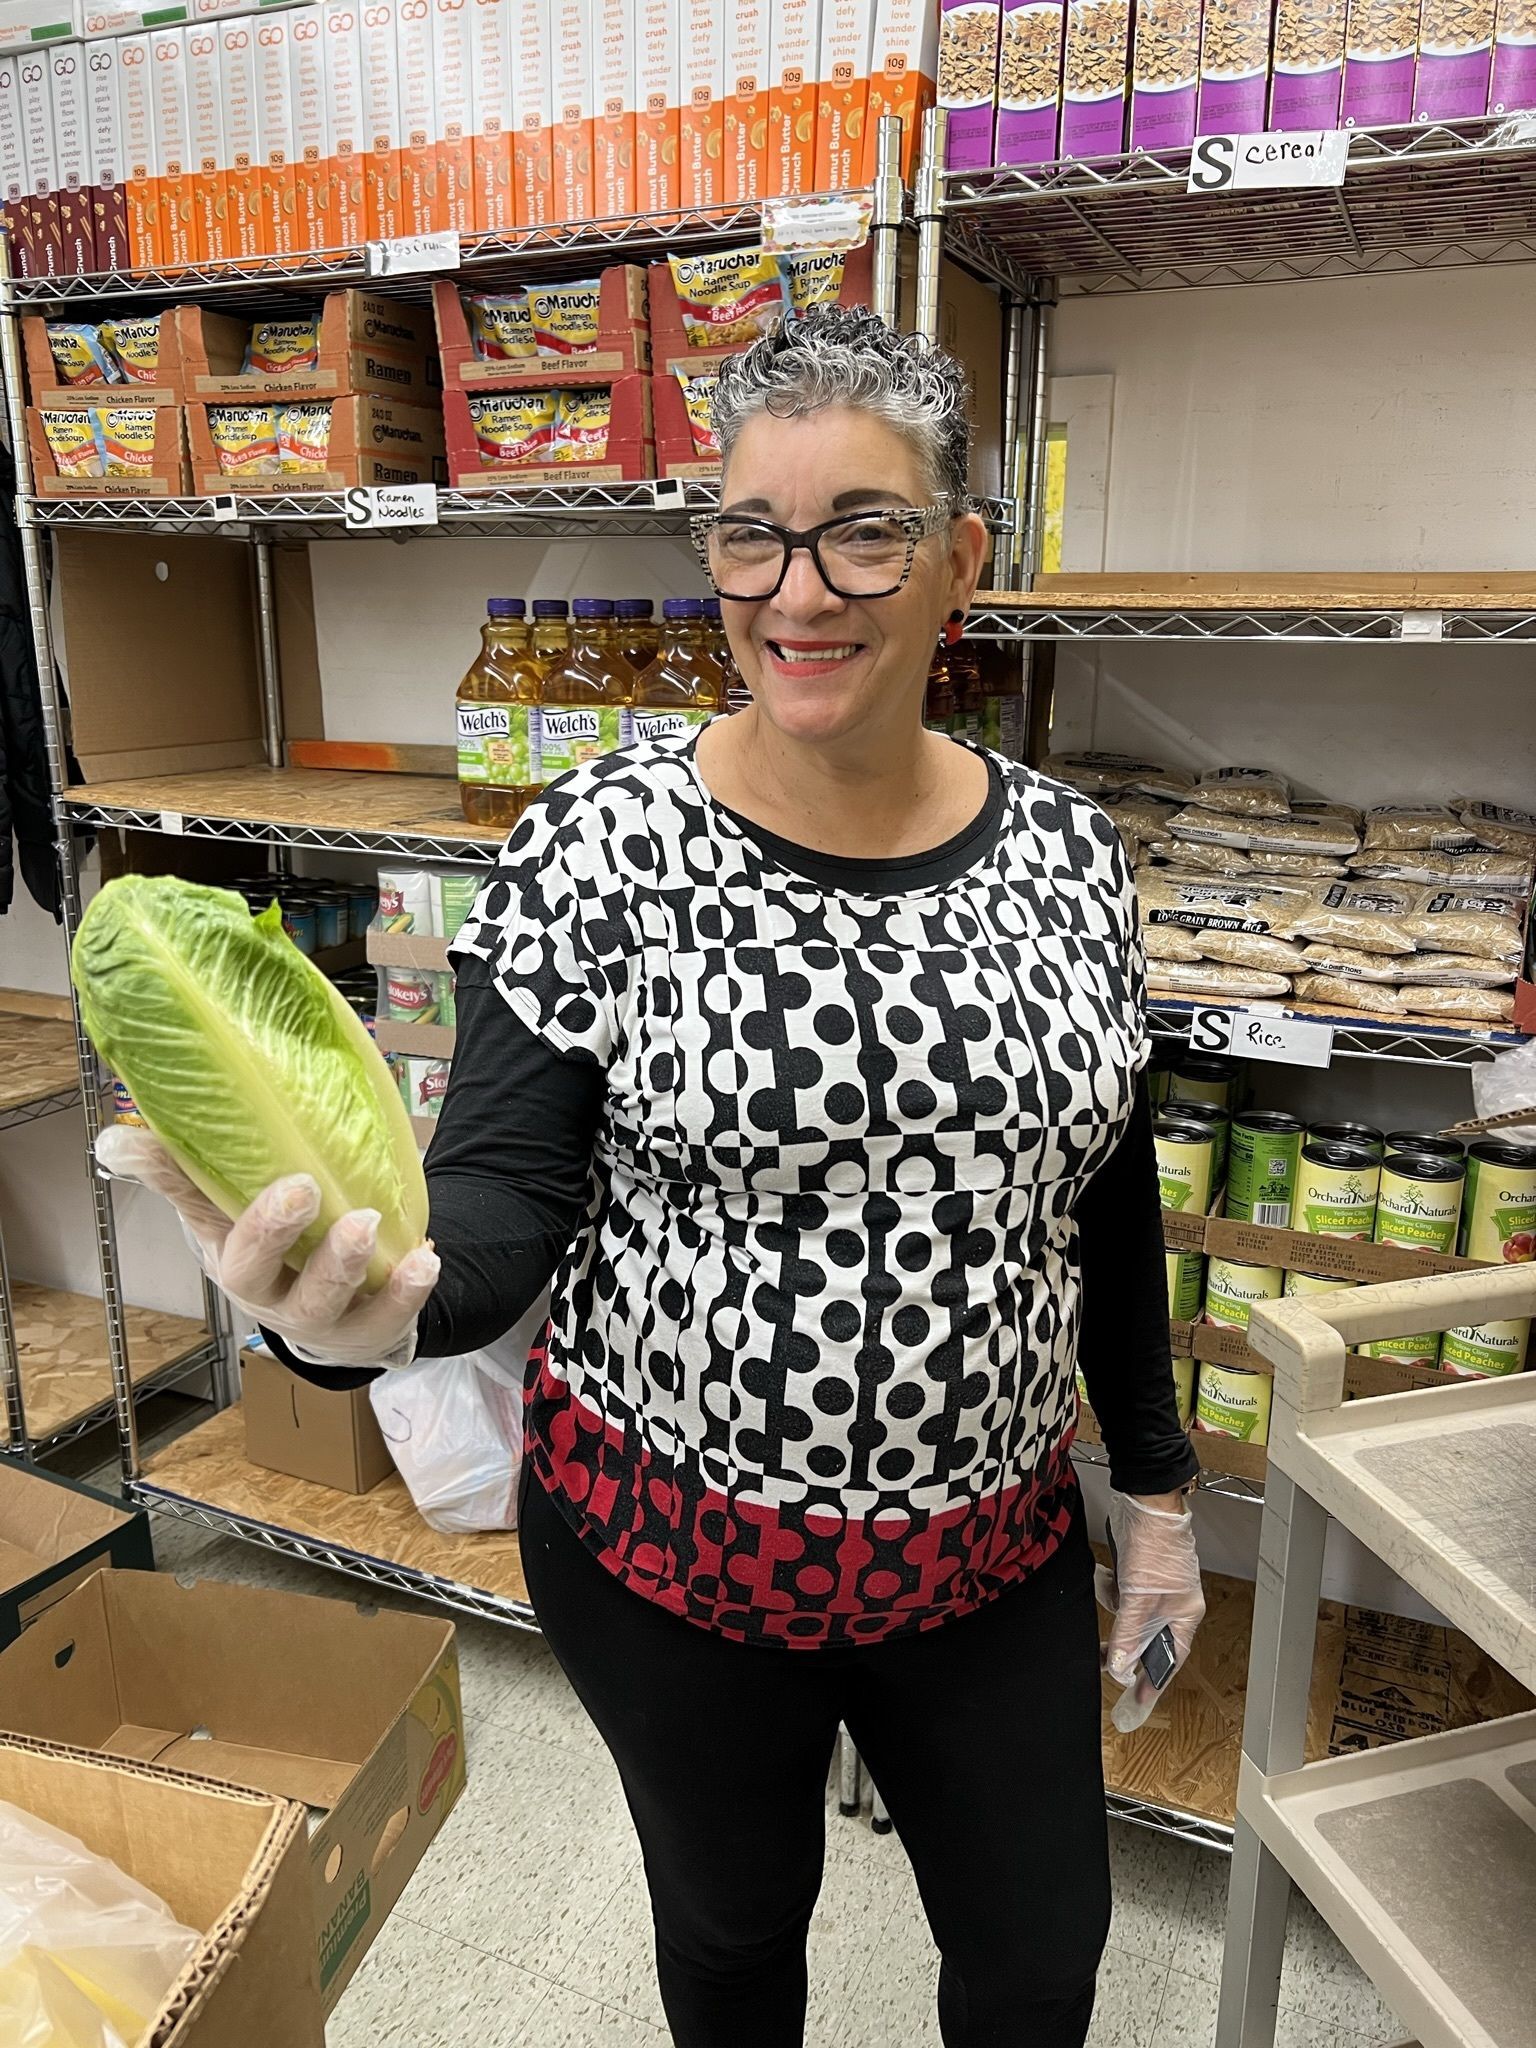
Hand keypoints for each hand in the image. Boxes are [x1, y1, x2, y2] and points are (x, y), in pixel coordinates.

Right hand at [96, 1125, 437, 1368]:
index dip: (172, 1184)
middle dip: (271, 1232)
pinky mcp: (367, 1333)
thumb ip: (191, 1171)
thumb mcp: (237, 1211)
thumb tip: (118, 1137)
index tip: (146, 1144)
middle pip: (251, 1273)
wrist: (346, 1315)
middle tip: (301, 1189)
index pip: (194, 1216)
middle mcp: (264, 1293)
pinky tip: (424, 1260)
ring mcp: (314, 1319)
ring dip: (343, 1262)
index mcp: (228, 1253)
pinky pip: (386, 1319)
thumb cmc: (283, 1254)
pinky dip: (406, 1290)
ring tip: (367, 1222)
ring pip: (321, 1302)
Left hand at [1094, 1488, 1204, 1734]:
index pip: (1168, 1660)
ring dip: (1114, 1606)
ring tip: (1108, 1587)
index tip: (1135, 1707)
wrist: (1145, 1498)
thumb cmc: (1155, 1544)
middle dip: (1123, 1642)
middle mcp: (1173, 1604)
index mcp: (1184, 1614)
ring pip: (1129, 1615)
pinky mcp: (1139, 1572)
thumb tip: (1121, 1668)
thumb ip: (1129, 1634)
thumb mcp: (1138, 1596)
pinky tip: (1105, 1573)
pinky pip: (1121, 1594)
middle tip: (1101, 1662)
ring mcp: (1156, 1588)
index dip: (1151, 1684)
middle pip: (1146, 1638)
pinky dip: (1110, 1587)